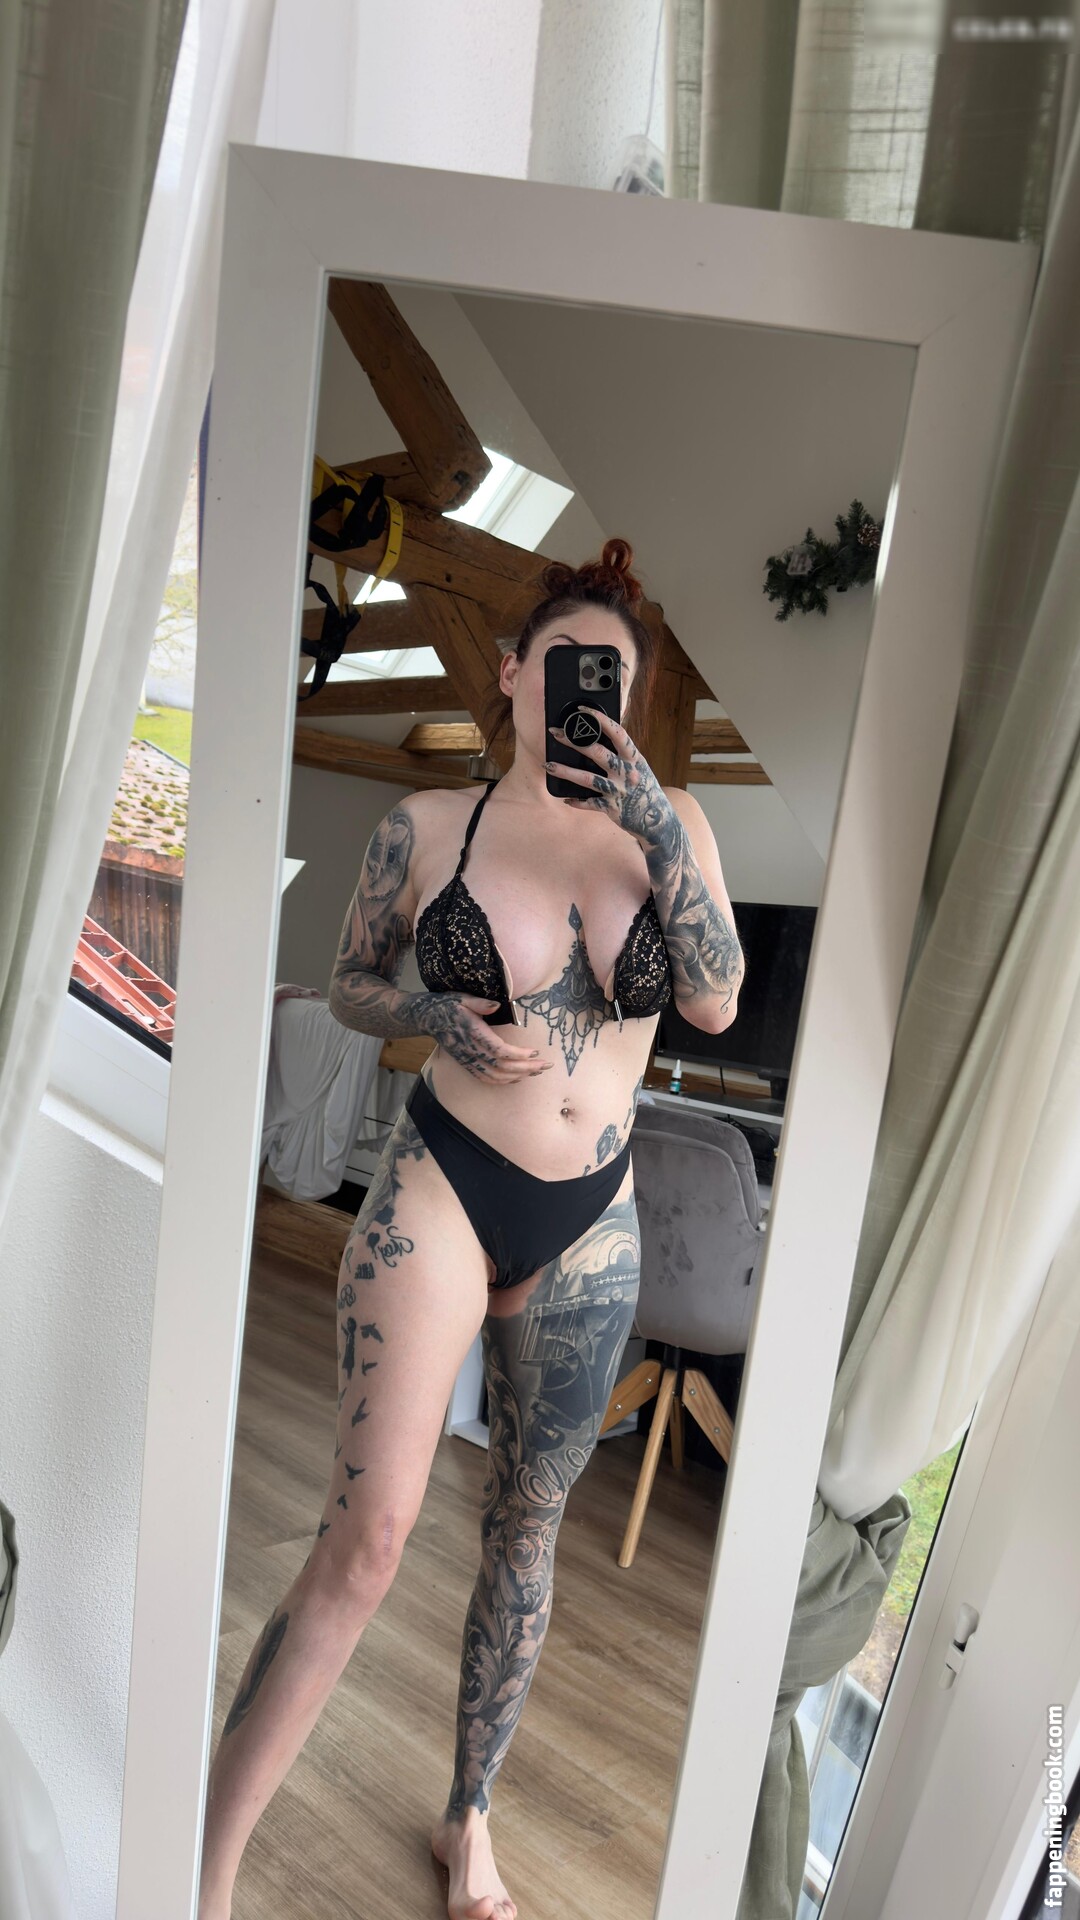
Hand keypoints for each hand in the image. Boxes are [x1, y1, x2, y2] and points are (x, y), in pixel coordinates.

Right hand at [417, 992, 552, 1082]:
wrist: (428, 1019)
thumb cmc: (448, 1005)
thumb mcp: (463, 998)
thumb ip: (480, 1003)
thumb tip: (497, 1005)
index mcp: (473, 1033)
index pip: (499, 1050)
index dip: (518, 1054)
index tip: (535, 1051)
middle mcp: (471, 1050)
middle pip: (502, 1066)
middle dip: (526, 1068)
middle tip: (546, 1066)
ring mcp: (468, 1060)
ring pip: (496, 1076)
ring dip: (518, 1076)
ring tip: (537, 1072)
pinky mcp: (467, 1064)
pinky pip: (486, 1078)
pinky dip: (503, 1081)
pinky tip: (517, 1078)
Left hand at [546, 708, 674, 852]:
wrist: (658, 820)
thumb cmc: (644, 789)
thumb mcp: (640, 767)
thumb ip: (623, 755)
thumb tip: (600, 738)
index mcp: (634, 758)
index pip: (617, 733)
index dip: (600, 719)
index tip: (582, 710)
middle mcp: (627, 772)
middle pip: (597, 752)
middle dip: (573, 741)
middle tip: (556, 733)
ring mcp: (618, 790)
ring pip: (588, 779)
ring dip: (566, 771)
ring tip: (548, 765)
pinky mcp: (612, 808)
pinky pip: (590, 803)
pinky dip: (577, 802)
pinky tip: (566, 799)